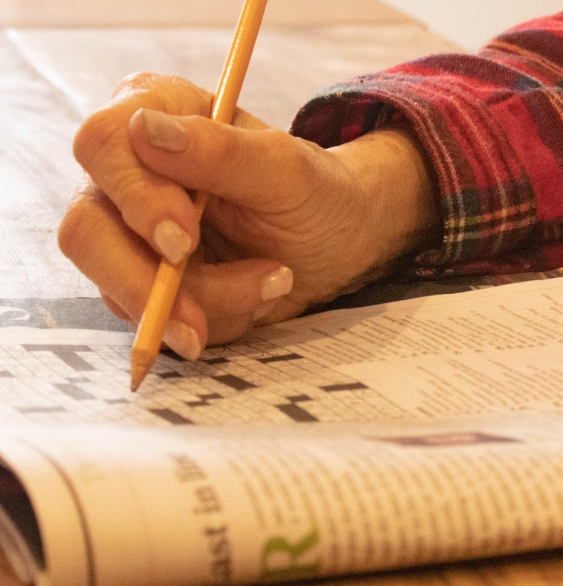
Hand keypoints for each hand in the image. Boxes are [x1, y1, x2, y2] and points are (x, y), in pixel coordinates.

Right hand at [59, 73, 440, 358]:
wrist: (337, 246)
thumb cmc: (315, 196)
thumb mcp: (285, 171)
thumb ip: (220, 151)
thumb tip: (141, 130)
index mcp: (158, 118)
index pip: (104, 147)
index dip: (136, 198)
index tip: (183, 239)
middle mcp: (133, 177)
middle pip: (86, 231)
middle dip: (145, 282)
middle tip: (198, 315)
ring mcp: (134, 237)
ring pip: (118, 288)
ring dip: (199, 306)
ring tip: (271, 285)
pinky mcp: (149, 283)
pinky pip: (153, 319)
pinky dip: (209, 321)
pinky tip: (256, 301)